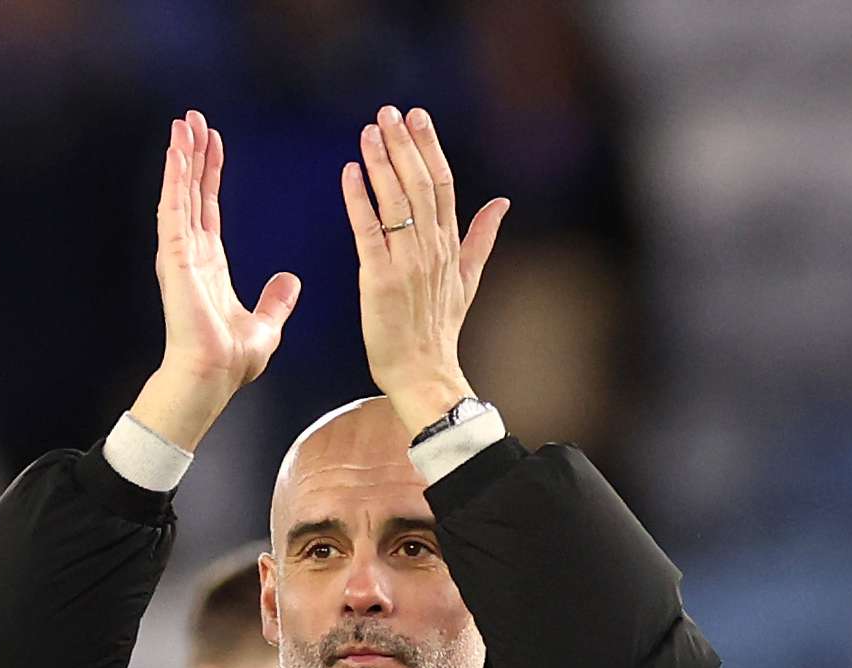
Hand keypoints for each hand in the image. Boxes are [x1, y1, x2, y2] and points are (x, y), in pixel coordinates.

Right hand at [130, 110, 301, 450]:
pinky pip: (174, 210)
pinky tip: (177, 154)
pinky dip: (175, 180)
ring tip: (183, 124)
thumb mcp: (265, 325)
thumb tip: (291, 281)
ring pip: (180, 194)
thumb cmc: (230, 360)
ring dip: (181, 158)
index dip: (211, 175)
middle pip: (192, 192)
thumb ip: (276, 301)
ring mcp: (180, 254)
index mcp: (210, 264)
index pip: (210, 208)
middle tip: (193, 119)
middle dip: (192, 155)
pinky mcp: (175, 258)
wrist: (212, 377)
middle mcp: (191, 253)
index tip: (214, 145)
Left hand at [339, 104, 508, 437]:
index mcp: (450, 245)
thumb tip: (502, 203)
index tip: (418, 116)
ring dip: (380, 163)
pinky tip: (350, 172)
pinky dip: (359, 199)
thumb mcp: (468, 278)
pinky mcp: (380, 278)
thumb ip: (482, 237)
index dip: (430, 148)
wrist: (424, 372)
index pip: (442, 184)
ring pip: (395, 201)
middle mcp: (432, 249)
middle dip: (403, 145)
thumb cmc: (439, 328)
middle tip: (388, 112)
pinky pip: (368, 230)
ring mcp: (407, 263)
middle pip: (419, 184)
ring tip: (368, 131)